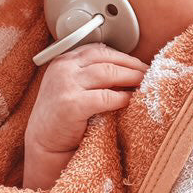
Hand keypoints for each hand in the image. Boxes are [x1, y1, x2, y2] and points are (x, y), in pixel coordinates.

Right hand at [25, 41, 148, 156]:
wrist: (44, 143)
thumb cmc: (63, 117)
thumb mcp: (72, 86)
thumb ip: (90, 74)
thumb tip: (126, 69)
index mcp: (63, 61)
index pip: (98, 49)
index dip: (122, 56)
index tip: (138, 63)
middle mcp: (63, 69)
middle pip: (106, 58)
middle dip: (131, 65)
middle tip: (148, 72)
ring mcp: (66, 85)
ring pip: (107, 73)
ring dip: (131, 77)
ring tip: (145, 83)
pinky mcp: (72, 104)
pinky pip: (105, 97)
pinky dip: (122, 98)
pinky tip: (131, 101)